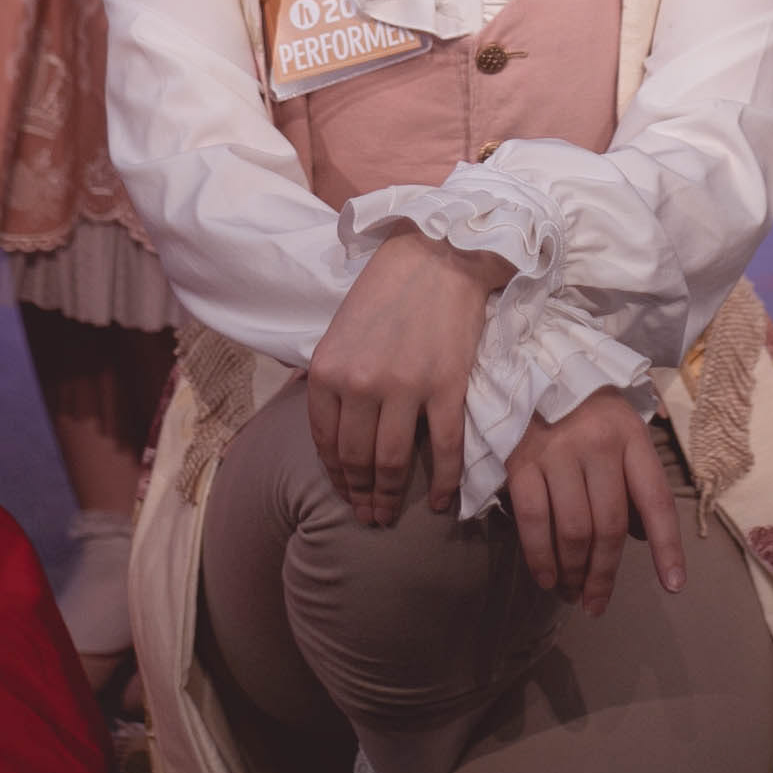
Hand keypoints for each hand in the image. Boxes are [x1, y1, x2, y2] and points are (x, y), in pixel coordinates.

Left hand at [307, 226, 512, 527]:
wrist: (438, 256)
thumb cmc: (386, 290)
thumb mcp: (340, 332)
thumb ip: (332, 378)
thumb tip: (329, 426)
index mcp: (328, 371)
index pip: (325, 442)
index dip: (336, 477)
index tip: (345, 495)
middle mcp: (360, 385)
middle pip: (357, 458)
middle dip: (360, 495)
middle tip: (367, 517)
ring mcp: (404, 388)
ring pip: (392, 462)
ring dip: (390, 497)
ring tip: (390, 516)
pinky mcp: (446, 387)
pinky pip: (444, 449)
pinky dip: (444, 482)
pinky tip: (442, 503)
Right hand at [506, 392, 686, 616]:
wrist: (529, 362)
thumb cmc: (583, 404)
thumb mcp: (621, 428)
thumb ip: (633, 479)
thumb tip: (641, 539)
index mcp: (631, 435)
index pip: (656, 500)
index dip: (667, 547)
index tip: (674, 586)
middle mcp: (598, 444)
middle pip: (609, 527)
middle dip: (604, 575)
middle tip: (598, 603)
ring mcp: (556, 453)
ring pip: (572, 531)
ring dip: (573, 572)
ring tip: (572, 593)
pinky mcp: (520, 461)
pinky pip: (532, 522)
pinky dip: (540, 558)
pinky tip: (546, 578)